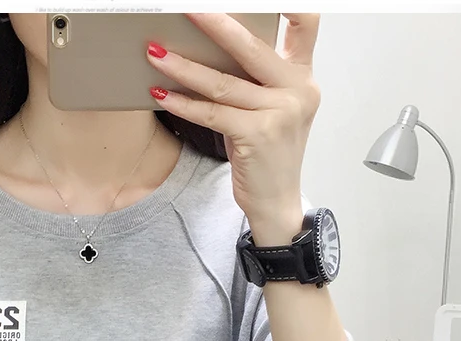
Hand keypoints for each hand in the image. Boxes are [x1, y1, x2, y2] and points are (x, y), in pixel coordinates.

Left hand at [147, 13, 320, 231]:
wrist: (277, 201)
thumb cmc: (268, 154)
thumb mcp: (272, 109)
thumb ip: (257, 79)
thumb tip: (211, 48)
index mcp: (303, 76)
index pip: (305, 24)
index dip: (289, 3)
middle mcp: (297, 90)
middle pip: (250, 46)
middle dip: (213, 23)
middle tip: (184, 8)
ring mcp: (279, 113)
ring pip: (222, 82)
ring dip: (183, 66)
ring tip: (155, 53)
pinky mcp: (257, 136)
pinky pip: (212, 113)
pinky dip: (183, 103)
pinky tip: (161, 93)